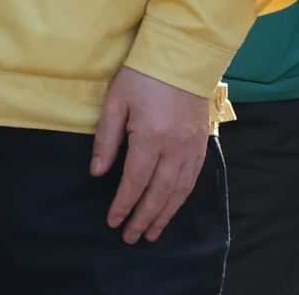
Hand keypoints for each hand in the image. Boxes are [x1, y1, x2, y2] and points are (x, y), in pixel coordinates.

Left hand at [89, 66, 210, 243]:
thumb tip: (97, 172)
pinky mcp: (201, 147)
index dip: (123, 204)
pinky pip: (192, 181)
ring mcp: (191, 150)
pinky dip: (180, 200)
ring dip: (164, 216)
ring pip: (178, 193)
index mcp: (150, 138)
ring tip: (151, 232)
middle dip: (143, 218)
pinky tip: (171, 208)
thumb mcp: (115, 102)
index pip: (135, 182)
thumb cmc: (142, 77)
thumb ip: (107, 139)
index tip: (112, 220)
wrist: (181, 60)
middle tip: (131, 237)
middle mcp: (175, 149)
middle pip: (159, 194)